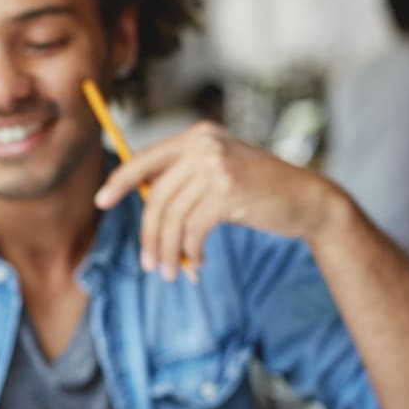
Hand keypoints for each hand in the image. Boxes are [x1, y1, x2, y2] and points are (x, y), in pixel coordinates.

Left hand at [94, 122, 338, 280]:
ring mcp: (216, 167)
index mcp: (197, 136)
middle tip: (149, 264)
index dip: (120, 180)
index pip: (145, 158)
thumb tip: (139, 200)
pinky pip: (193, 230)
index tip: (102, 202)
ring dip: (168, 250)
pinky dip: (191, 252)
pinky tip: (197, 262)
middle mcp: (204, 146)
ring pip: (173, 217)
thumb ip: (183, 179)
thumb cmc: (259, 190)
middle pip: (156, 196)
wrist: (307, 199)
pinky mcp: (227, 192)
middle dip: (149, 235)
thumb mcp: (218, 172)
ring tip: (169, 272)